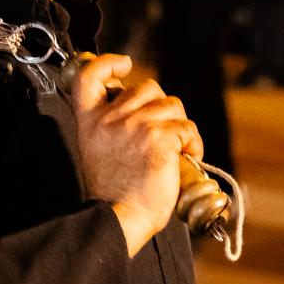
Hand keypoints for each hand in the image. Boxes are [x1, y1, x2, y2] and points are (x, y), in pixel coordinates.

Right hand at [70, 54, 202, 256]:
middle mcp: (111, 119)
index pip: (91, 75)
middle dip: (161, 107)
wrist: (118, 219)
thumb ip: (110, 123)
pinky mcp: (159, 139)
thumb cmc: (114, 192)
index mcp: (91, 121)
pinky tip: (186, 158)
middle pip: (147, 87)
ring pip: (172, 105)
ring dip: (180, 126)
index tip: (124, 64)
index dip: (109, 63)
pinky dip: (193, 142)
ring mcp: (135, 127)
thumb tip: (139, 105)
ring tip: (176, 150)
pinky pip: (187, 127)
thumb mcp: (98, 149)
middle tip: (161, 134)